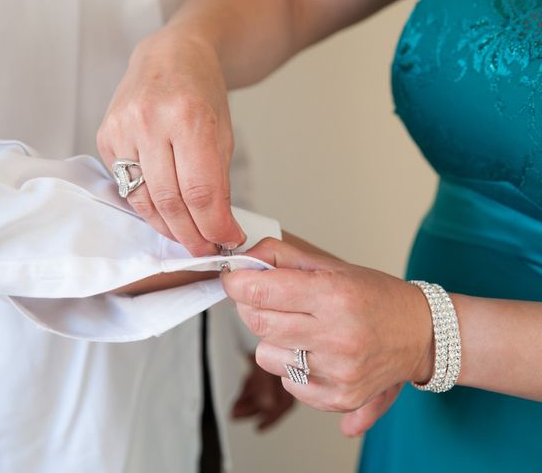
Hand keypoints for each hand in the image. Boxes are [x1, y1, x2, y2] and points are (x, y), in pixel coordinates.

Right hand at [97, 31, 244, 256]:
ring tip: (187, 237)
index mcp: (189, 117)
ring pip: (144, 201)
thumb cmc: (201, 94)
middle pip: (170, 202)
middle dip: (191, 235)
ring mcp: (123, 129)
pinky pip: (127, 187)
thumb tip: (219, 229)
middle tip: (206, 249)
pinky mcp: (106, 137)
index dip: (215, 227)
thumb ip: (218, 181)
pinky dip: (148, 206)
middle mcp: (150, 122)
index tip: (227, 241)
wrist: (169, 58)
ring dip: (168, 227)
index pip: (201, 192)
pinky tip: (164, 212)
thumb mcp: (223, 133)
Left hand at [221, 238, 433, 434]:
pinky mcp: (338, 397)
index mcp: (334, 295)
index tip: (233, 278)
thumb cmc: (376, 296)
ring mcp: (338, 372)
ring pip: (266, 356)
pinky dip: (291, 367)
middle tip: (266, 300)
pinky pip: (286, 382)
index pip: (262, 291)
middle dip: (251, 308)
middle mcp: (337, 336)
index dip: (237, 283)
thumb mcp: (332, 266)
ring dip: (273, 340)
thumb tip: (244, 260)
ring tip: (301, 330)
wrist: (422, 335)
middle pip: (258, 324)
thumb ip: (283, 257)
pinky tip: (315, 353)